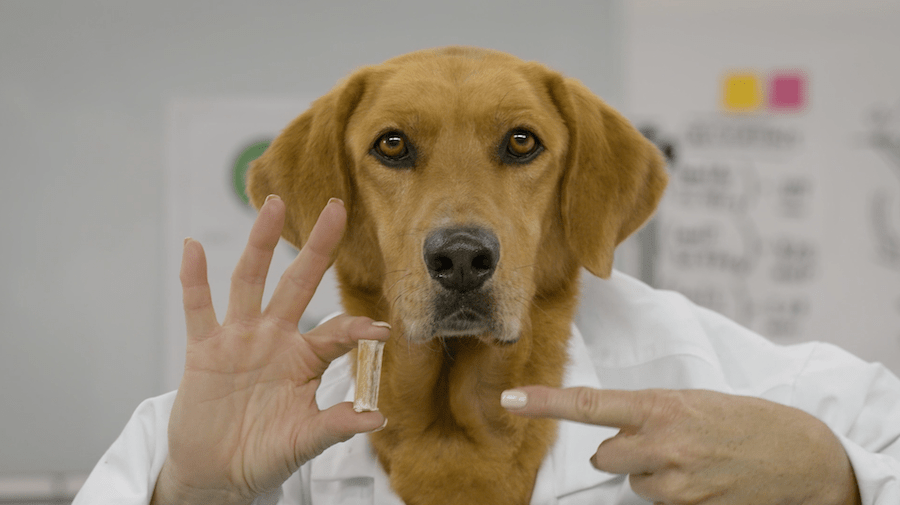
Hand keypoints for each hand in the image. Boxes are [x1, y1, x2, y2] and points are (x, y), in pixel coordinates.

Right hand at [151, 196, 388, 504]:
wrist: (217, 472)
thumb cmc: (266, 453)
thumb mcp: (306, 440)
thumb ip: (337, 426)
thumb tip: (379, 420)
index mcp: (305, 359)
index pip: (336, 333)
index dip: (357, 328)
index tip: (381, 330)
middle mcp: (275, 338)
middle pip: (298, 283)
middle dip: (317, 248)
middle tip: (336, 208)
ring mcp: (239, 339)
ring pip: (250, 282)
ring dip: (259, 244)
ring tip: (272, 204)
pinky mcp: (204, 350)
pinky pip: (198, 308)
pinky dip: (193, 279)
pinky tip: (193, 247)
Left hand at [503, 386, 860, 504]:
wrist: (801, 456)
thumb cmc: (745, 420)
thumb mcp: (694, 401)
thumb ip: (650, 415)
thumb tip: (614, 437)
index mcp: (661, 406)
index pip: (590, 404)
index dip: (546, 403)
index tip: (511, 399)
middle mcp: (662, 444)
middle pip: (602, 455)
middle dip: (620, 451)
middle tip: (659, 443)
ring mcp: (676, 481)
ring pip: (630, 482)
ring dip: (648, 474)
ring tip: (690, 461)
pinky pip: (656, 501)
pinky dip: (670, 493)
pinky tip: (700, 480)